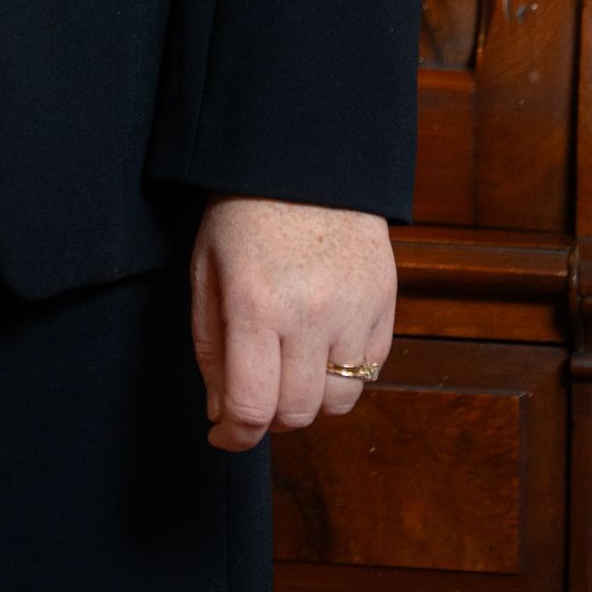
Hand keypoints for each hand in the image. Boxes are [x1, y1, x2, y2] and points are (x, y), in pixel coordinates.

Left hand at [190, 194, 395, 453]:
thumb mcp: (206, 270)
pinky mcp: (385, 305)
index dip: (235, 435)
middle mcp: (311, 315)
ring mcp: (355, 312)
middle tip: (253, 395)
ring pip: (338, 401)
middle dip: (268, 418)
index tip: (223, 435)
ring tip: (288, 370)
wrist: (303, 156)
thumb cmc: (242, 211)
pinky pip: (369, 372)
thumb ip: (211, 348)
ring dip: (309, 400)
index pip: (252, 406)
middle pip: (297, 413)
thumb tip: (221, 415)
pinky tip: (319, 346)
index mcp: (257, 304)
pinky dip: (343, 375)